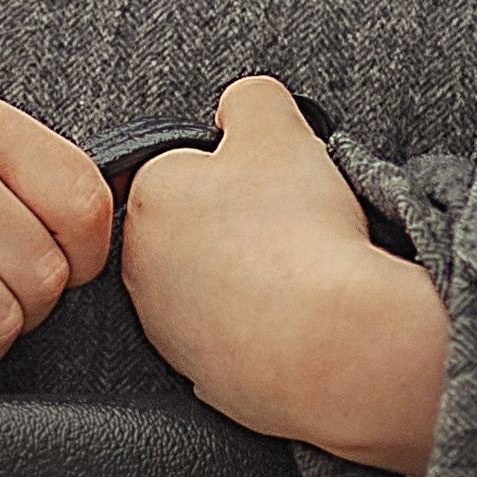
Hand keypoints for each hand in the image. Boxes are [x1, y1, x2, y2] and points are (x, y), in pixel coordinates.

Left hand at [121, 76, 448, 475]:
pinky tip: (296, 315)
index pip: (182, 164)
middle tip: (289, 224)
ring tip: (298, 271)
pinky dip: (259, 324)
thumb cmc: (303, 233)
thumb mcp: (279, 124)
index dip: (235, 166)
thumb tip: (240, 108)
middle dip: (234, 221)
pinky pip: (231, 334)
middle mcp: (141, 268)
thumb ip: (249, 99)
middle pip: (192, 226)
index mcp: (149, 198)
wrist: (336, 343)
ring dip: (246, 274)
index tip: (271, 180)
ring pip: (209, 283)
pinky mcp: (200, 377)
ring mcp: (167, 329)